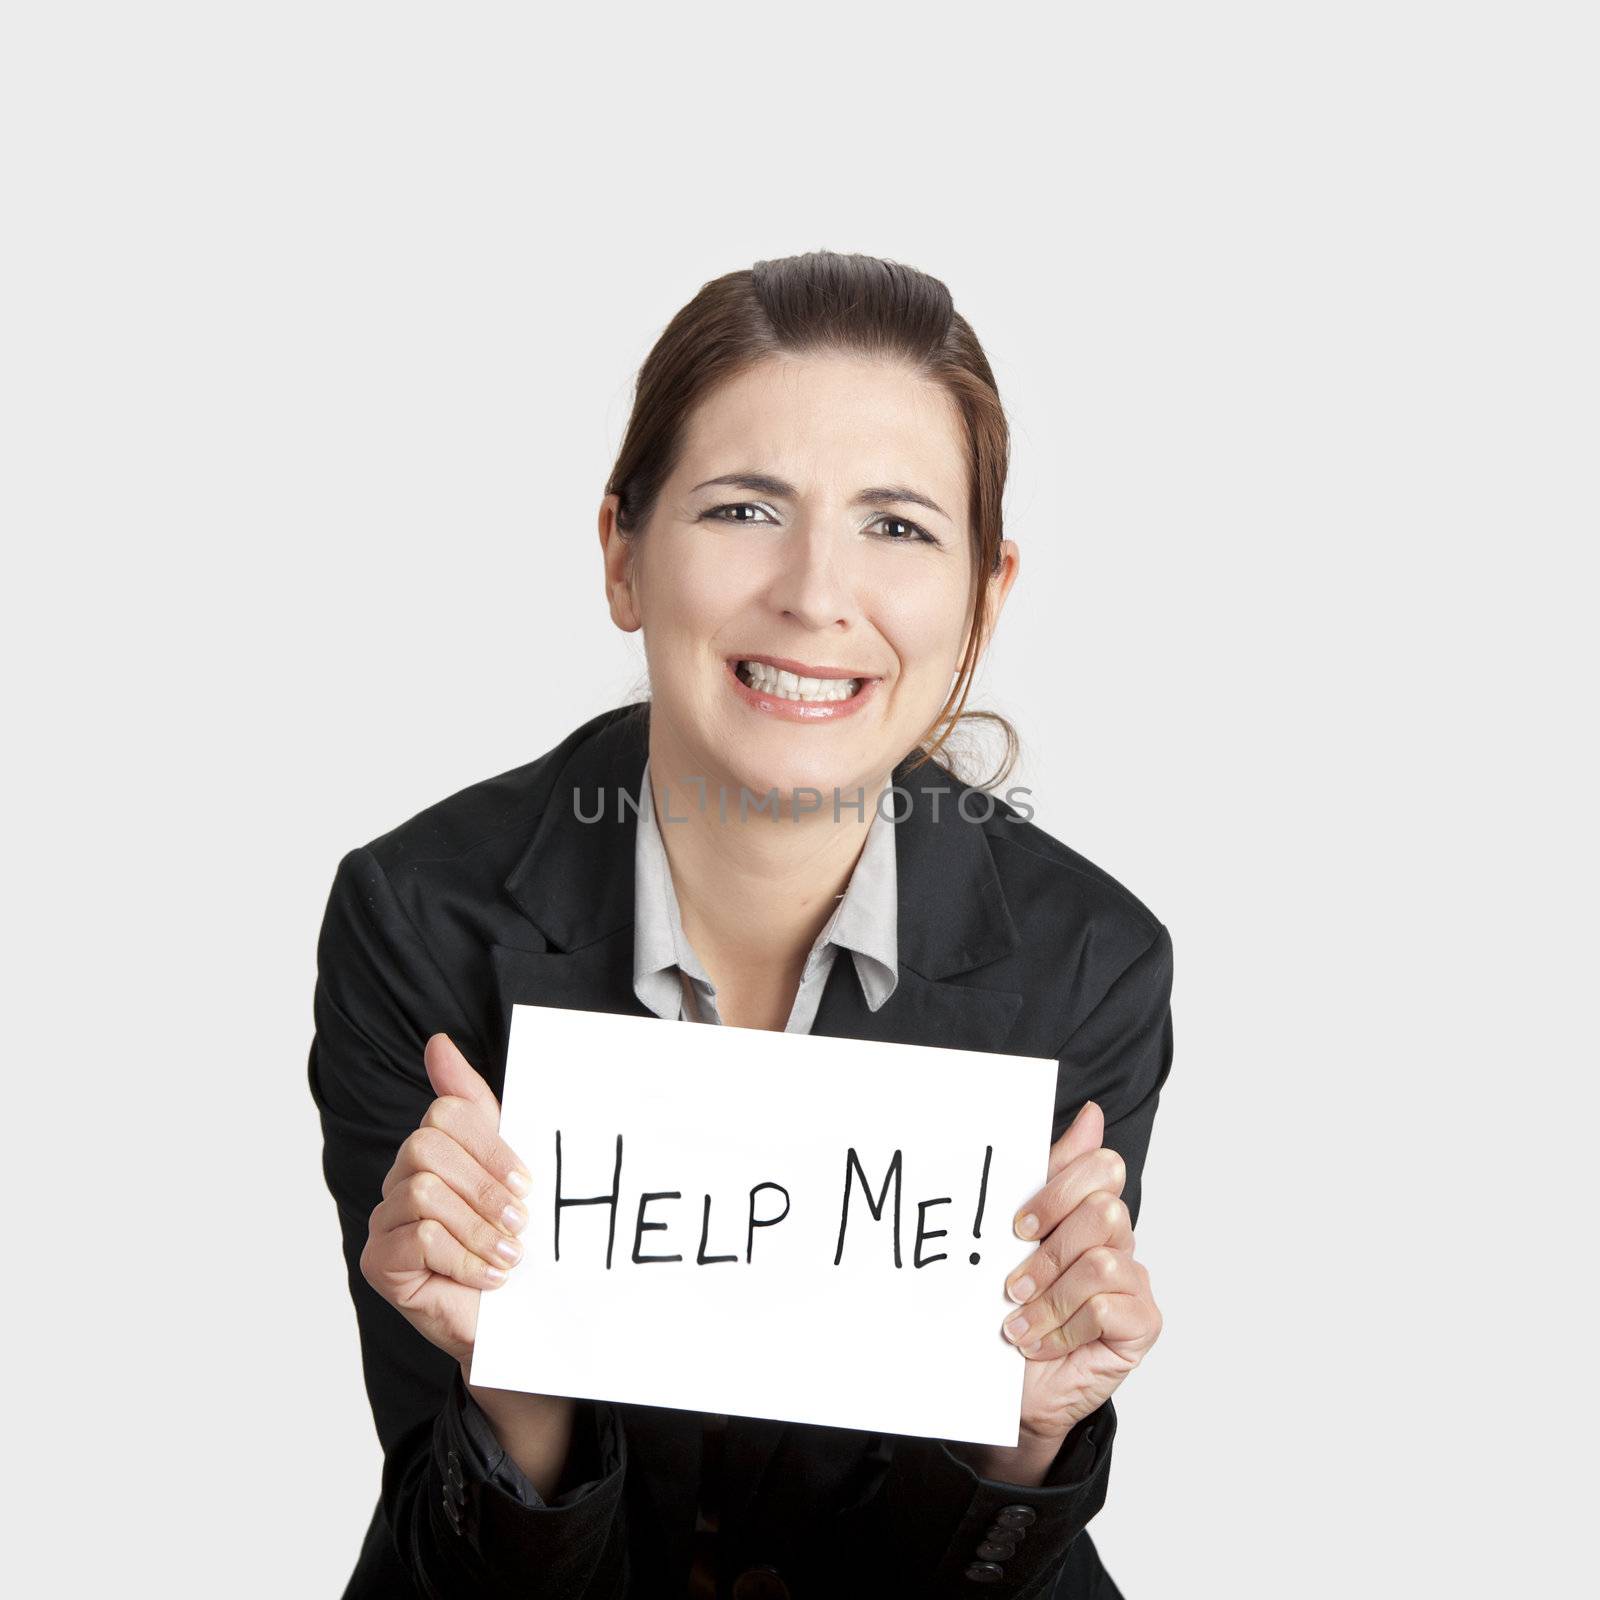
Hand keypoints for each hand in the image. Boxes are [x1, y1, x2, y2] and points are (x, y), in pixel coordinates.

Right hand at [359, 1033, 532, 1370]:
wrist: (514, 1322)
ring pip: (423, 1192)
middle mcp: (400, 1179)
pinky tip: (487, 1277)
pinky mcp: (378, 1263)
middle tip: (521, 1223)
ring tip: (509, 1255)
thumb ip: (476, 1105)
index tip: (527, 1183)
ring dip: (479, 1227)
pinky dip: (463, 1257)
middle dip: (485, 1186)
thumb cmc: (512, 1241)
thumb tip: (438, 1042)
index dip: (491, 1145)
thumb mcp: (509, 1170)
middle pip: (427, 1147)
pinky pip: (417, 1238)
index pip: (445, 1111)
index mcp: (433, 1150)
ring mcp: (382, 1221)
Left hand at [998, 1100, 1162, 1442]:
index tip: (1016, 1226)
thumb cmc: (1012, 1307)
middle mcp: (1119, 1239)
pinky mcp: (1142, 1323)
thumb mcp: (1015, 1239)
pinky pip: (1109, 1307)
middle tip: (1011, 1283)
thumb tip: (1091, 1115)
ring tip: (1018, 1323)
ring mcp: (1135, 1280)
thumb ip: (1050, 1174)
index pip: (1101, 1168)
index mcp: (1088, 1210)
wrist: (1010, 1386)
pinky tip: (1042, 1344)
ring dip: (1049, 1298)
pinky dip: (1066, 1327)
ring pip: (1102, 1261)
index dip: (1059, 1190)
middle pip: (1104, 1210)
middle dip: (1049, 1250)